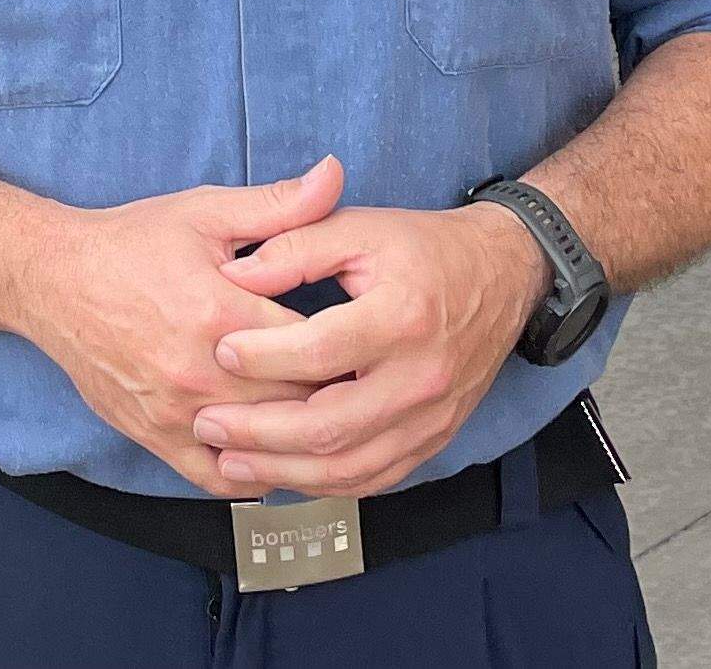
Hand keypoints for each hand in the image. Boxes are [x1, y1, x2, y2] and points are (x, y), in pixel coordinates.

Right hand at [3, 157, 346, 494]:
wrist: (53, 281)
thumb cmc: (132, 244)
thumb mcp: (206, 212)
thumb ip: (279, 205)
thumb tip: (335, 175)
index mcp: (223, 312)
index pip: (315, 346)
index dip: (351, 347)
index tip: (371, 344)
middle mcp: (202, 371)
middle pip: (297, 403)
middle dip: (333, 395)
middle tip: (364, 387)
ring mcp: (178, 412)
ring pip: (265, 446)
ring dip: (298, 437)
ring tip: (330, 420)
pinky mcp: (157, 437)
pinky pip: (219, 478)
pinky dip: (253, 471)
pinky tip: (276, 452)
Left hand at [186, 201, 547, 499]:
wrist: (502, 275)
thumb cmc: (423, 248)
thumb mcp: (358, 226)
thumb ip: (293, 246)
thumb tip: (233, 274)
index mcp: (402, 316)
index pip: (320, 350)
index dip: (263, 356)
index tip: (219, 352)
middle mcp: (422, 376)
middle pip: (330, 424)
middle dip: (259, 431)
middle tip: (208, 423)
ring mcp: (431, 416)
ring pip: (349, 466)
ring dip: (284, 471)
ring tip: (230, 460)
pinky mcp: (434, 438)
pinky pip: (374, 478)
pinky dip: (324, 483)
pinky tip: (283, 475)